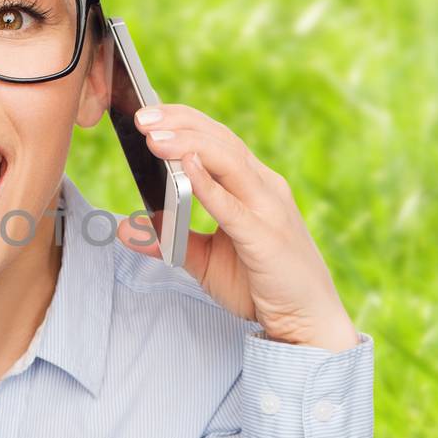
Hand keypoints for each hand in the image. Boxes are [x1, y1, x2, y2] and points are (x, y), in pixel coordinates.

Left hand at [114, 104, 359, 350]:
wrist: (308, 323)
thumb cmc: (261, 287)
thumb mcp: (206, 261)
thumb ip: (173, 240)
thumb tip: (129, 229)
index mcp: (254, 186)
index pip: (219, 140)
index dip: (185, 121)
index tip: (149, 114)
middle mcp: (265, 189)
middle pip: (221, 141)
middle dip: (180, 123)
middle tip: (143, 117)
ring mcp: (269, 210)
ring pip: (228, 161)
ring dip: (188, 145)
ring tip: (154, 137)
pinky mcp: (266, 237)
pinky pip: (232, 205)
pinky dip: (207, 184)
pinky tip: (185, 169)